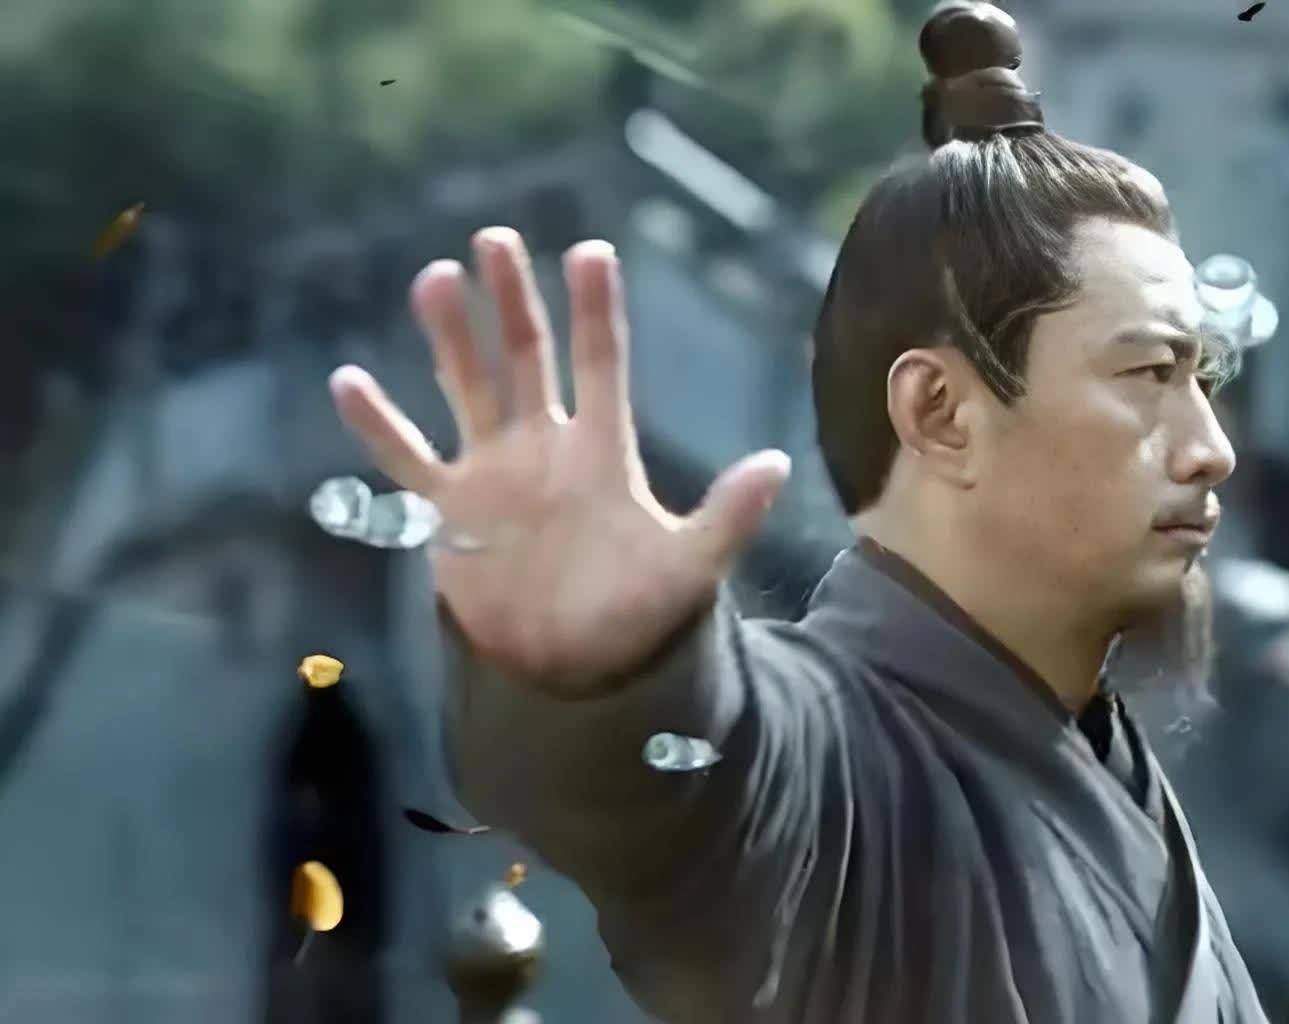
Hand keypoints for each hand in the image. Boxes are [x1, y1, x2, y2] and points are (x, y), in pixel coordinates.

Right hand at [329, 228, 789, 694]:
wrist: (577, 666)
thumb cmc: (638, 611)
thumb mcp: (690, 565)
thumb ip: (728, 515)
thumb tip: (780, 463)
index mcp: (601, 449)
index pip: (599, 363)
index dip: (595, 310)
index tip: (591, 250)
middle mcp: (544, 446)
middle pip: (527, 357)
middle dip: (511, 299)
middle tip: (494, 239)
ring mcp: (492, 473)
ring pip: (467, 388)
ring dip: (449, 337)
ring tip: (434, 278)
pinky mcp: (447, 510)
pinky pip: (406, 457)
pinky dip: (378, 424)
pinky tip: (349, 380)